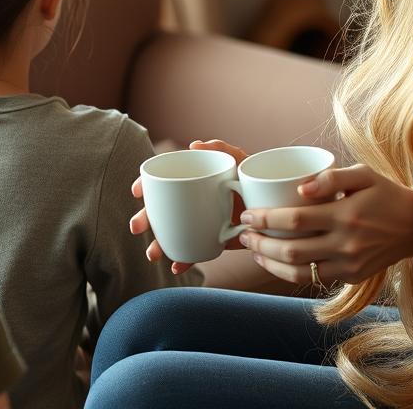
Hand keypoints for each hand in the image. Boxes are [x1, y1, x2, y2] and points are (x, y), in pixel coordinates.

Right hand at [129, 139, 248, 275]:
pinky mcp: (209, 240)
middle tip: (136, 226)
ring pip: (171, 233)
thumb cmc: (254, 178)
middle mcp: (191, 201)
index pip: (164, 180)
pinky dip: (183, 259)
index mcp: (194, 180)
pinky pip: (192, 251)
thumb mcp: (240, 160)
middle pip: (161, 209)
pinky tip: (176, 266)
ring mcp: (198, 222)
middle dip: (145, 218)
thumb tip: (194, 145)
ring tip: (153, 254)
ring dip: (158, 244)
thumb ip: (221, 150)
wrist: (276, 207)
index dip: (147, 184)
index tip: (137, 191)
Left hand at [236, 163, 412, 286]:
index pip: (295, 220)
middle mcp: (345, 243)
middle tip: (243, 233)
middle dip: (260, 243)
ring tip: (254, 250)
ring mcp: (348, 264)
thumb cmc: (386, 194)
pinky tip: (276, 262)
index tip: (248, 214)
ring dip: (270, 263)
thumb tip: (299, 188)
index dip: (266, 219)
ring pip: (298, 272)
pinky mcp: (351, 277)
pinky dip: (290, 273)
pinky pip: (313, 278)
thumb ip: (331, 178)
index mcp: (345, 214)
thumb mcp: (364, 174)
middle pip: (290, 250)